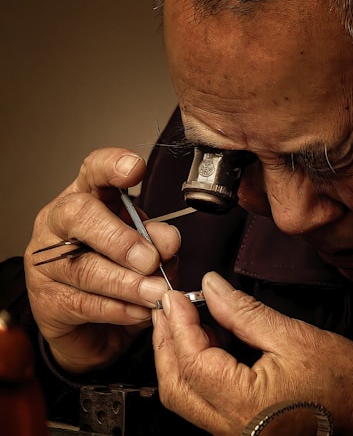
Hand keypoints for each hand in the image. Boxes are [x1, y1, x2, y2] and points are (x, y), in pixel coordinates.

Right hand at [23, 147, 180, 373]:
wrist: (96, 325)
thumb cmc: (119, 269)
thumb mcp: (144, 246)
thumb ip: (156, 239)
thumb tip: (168, 241)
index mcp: (87, 198)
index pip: (93, 170)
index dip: (112, 166)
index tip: (136, 169)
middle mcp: (58, 223)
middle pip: (78, 215)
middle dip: (120, 238)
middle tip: (151, 260)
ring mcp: (46, 262)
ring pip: (84, 267)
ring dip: (127, 282)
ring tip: (156, 292)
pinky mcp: (47, 301)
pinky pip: (84, 303)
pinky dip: (119, 309)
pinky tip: (140, 311)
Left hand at [152, 272, 352, 435]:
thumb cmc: (347, 383)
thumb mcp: (294, 336)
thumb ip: (245, 312)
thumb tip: (211, 288)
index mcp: (245, 405)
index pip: (192, 360)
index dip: (179, 323)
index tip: (174, 295)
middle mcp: (232, 428)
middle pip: (176, 386)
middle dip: (166, 343)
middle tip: (167, 306)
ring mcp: (235, 434)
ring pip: (184, 397)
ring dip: (176, 356)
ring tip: (179, 319)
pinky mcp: (242, 430)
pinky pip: (203, 402)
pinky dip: (195, 370)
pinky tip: (203, 342)